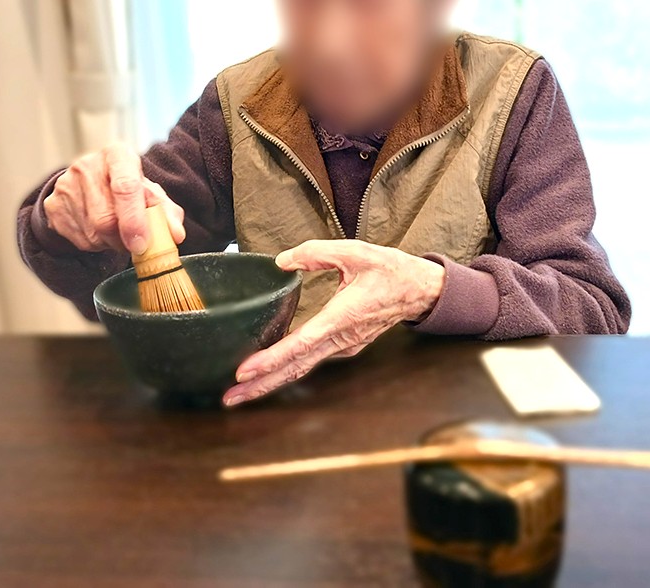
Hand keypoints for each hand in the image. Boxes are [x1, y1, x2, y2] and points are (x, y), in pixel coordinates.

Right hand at [43, 143, 184, 253]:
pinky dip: (95, 245)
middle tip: (135, 242)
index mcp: (117, 155)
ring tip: (118, 232)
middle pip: (107, 219)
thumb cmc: (126, 188)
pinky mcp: (53, 205)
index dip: (135, 220)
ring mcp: (66, 185)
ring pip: (93, 233)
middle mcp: (87, 166)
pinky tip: (99, 232)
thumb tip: (175, 235)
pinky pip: (78, 239)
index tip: (142, 244)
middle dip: (124, 239)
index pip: (125, 187)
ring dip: (111, 244)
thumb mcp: (149, 193)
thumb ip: (166, 212)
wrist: (87, 184)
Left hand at [222, 240, 445, 405]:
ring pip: (302, 368)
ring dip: (271, 382)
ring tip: (240, 392)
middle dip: (261, 385)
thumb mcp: (356, 251)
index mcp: (342, 317)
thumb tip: (282, 261)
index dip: (271, 360)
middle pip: (296, 368)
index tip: (244, 371)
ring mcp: (344, 346)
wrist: (420, 291)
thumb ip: (317, 253)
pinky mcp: (344, 346)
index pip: (300, 344)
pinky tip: (267, 372)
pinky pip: (310, 361)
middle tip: (229, 397)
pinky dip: (286, 369)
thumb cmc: (391, 271)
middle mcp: (341, 339)